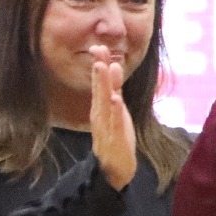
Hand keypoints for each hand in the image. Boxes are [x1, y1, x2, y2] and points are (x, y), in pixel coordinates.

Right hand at [88, 50, 137, 190]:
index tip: (99, 46)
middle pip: (100, 89)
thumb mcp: (116, 110)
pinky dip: (114, 110)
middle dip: (99, 70)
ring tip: (104, 68)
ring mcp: (106, 126)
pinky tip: (115, 99)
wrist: (115, 169)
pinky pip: (114, 122)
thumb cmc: (115, 136)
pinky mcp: (114, 138)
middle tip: (98, 50)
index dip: (100, 65)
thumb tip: (113, 66)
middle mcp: (100, 114)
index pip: (100, 83)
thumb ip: (114, 89)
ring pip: (104, 102)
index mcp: (101, 107)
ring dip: (103, 85)